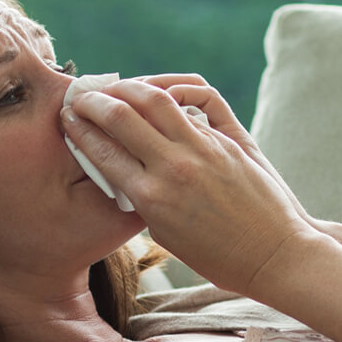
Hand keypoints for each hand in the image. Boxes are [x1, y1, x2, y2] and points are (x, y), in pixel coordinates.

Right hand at [63, 78, 314, 294]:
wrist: (273, 255)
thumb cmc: (218, 256)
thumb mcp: (167, 235)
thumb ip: (143, 198)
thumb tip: (125, 167)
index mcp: (150, 198)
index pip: (103, 150)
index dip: (79, 129)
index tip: (68, 119)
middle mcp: (173, 168)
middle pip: (122, 114)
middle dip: (95, 100)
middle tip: (82, 95)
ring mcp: (203, 150)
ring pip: (157, 97)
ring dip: (129, 85)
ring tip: (117, 86)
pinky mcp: (228, 140)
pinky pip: (195, 101)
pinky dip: (173, 90)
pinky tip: (161, 90)